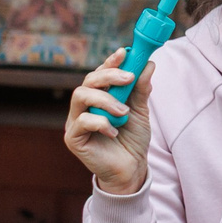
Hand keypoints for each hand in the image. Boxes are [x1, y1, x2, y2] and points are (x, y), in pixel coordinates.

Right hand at [64, 48, 152, 196]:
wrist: (131, 168)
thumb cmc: (132, 139)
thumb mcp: (140, 111)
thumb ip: (141, 89)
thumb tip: (148, 64)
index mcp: (98, 97)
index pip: (99, 73)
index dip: (109, 62)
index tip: (123, 53)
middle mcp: (84, 106)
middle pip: (88, 80)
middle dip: (108, 75)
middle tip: (128, 78)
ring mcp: (76, 121)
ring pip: (81, 96)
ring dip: (105, 99)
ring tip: (124, 111)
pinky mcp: (73, 138)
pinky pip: (82, 121)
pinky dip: (101, 122)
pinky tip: (114, 131)